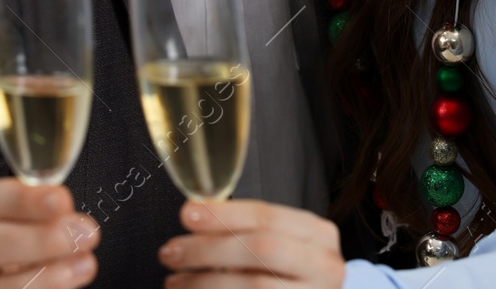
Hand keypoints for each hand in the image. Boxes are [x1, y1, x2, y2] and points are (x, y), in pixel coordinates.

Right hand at [0, 178, 99, 288]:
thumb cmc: (3, 237)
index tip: (62, 200)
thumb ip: (35, 210)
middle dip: (40, 240)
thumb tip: (66, 211)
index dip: (27, 202)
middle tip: (84, 233)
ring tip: (85, 264)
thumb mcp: (11, 215)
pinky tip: (69, 283)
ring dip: (46, 276)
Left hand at [159, 199, 343, 288]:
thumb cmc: (293, 269)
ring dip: (206, 281)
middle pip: (261, 249)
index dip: (224, 215)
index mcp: (317, 235)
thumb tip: (196, 214)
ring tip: (175, 280)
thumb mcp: (282, 241)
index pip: (267, 216)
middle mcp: (324, 266)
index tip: (187, 215)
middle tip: (172, 252)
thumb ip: (246, 229)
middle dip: (210, 249)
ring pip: (255, 285)